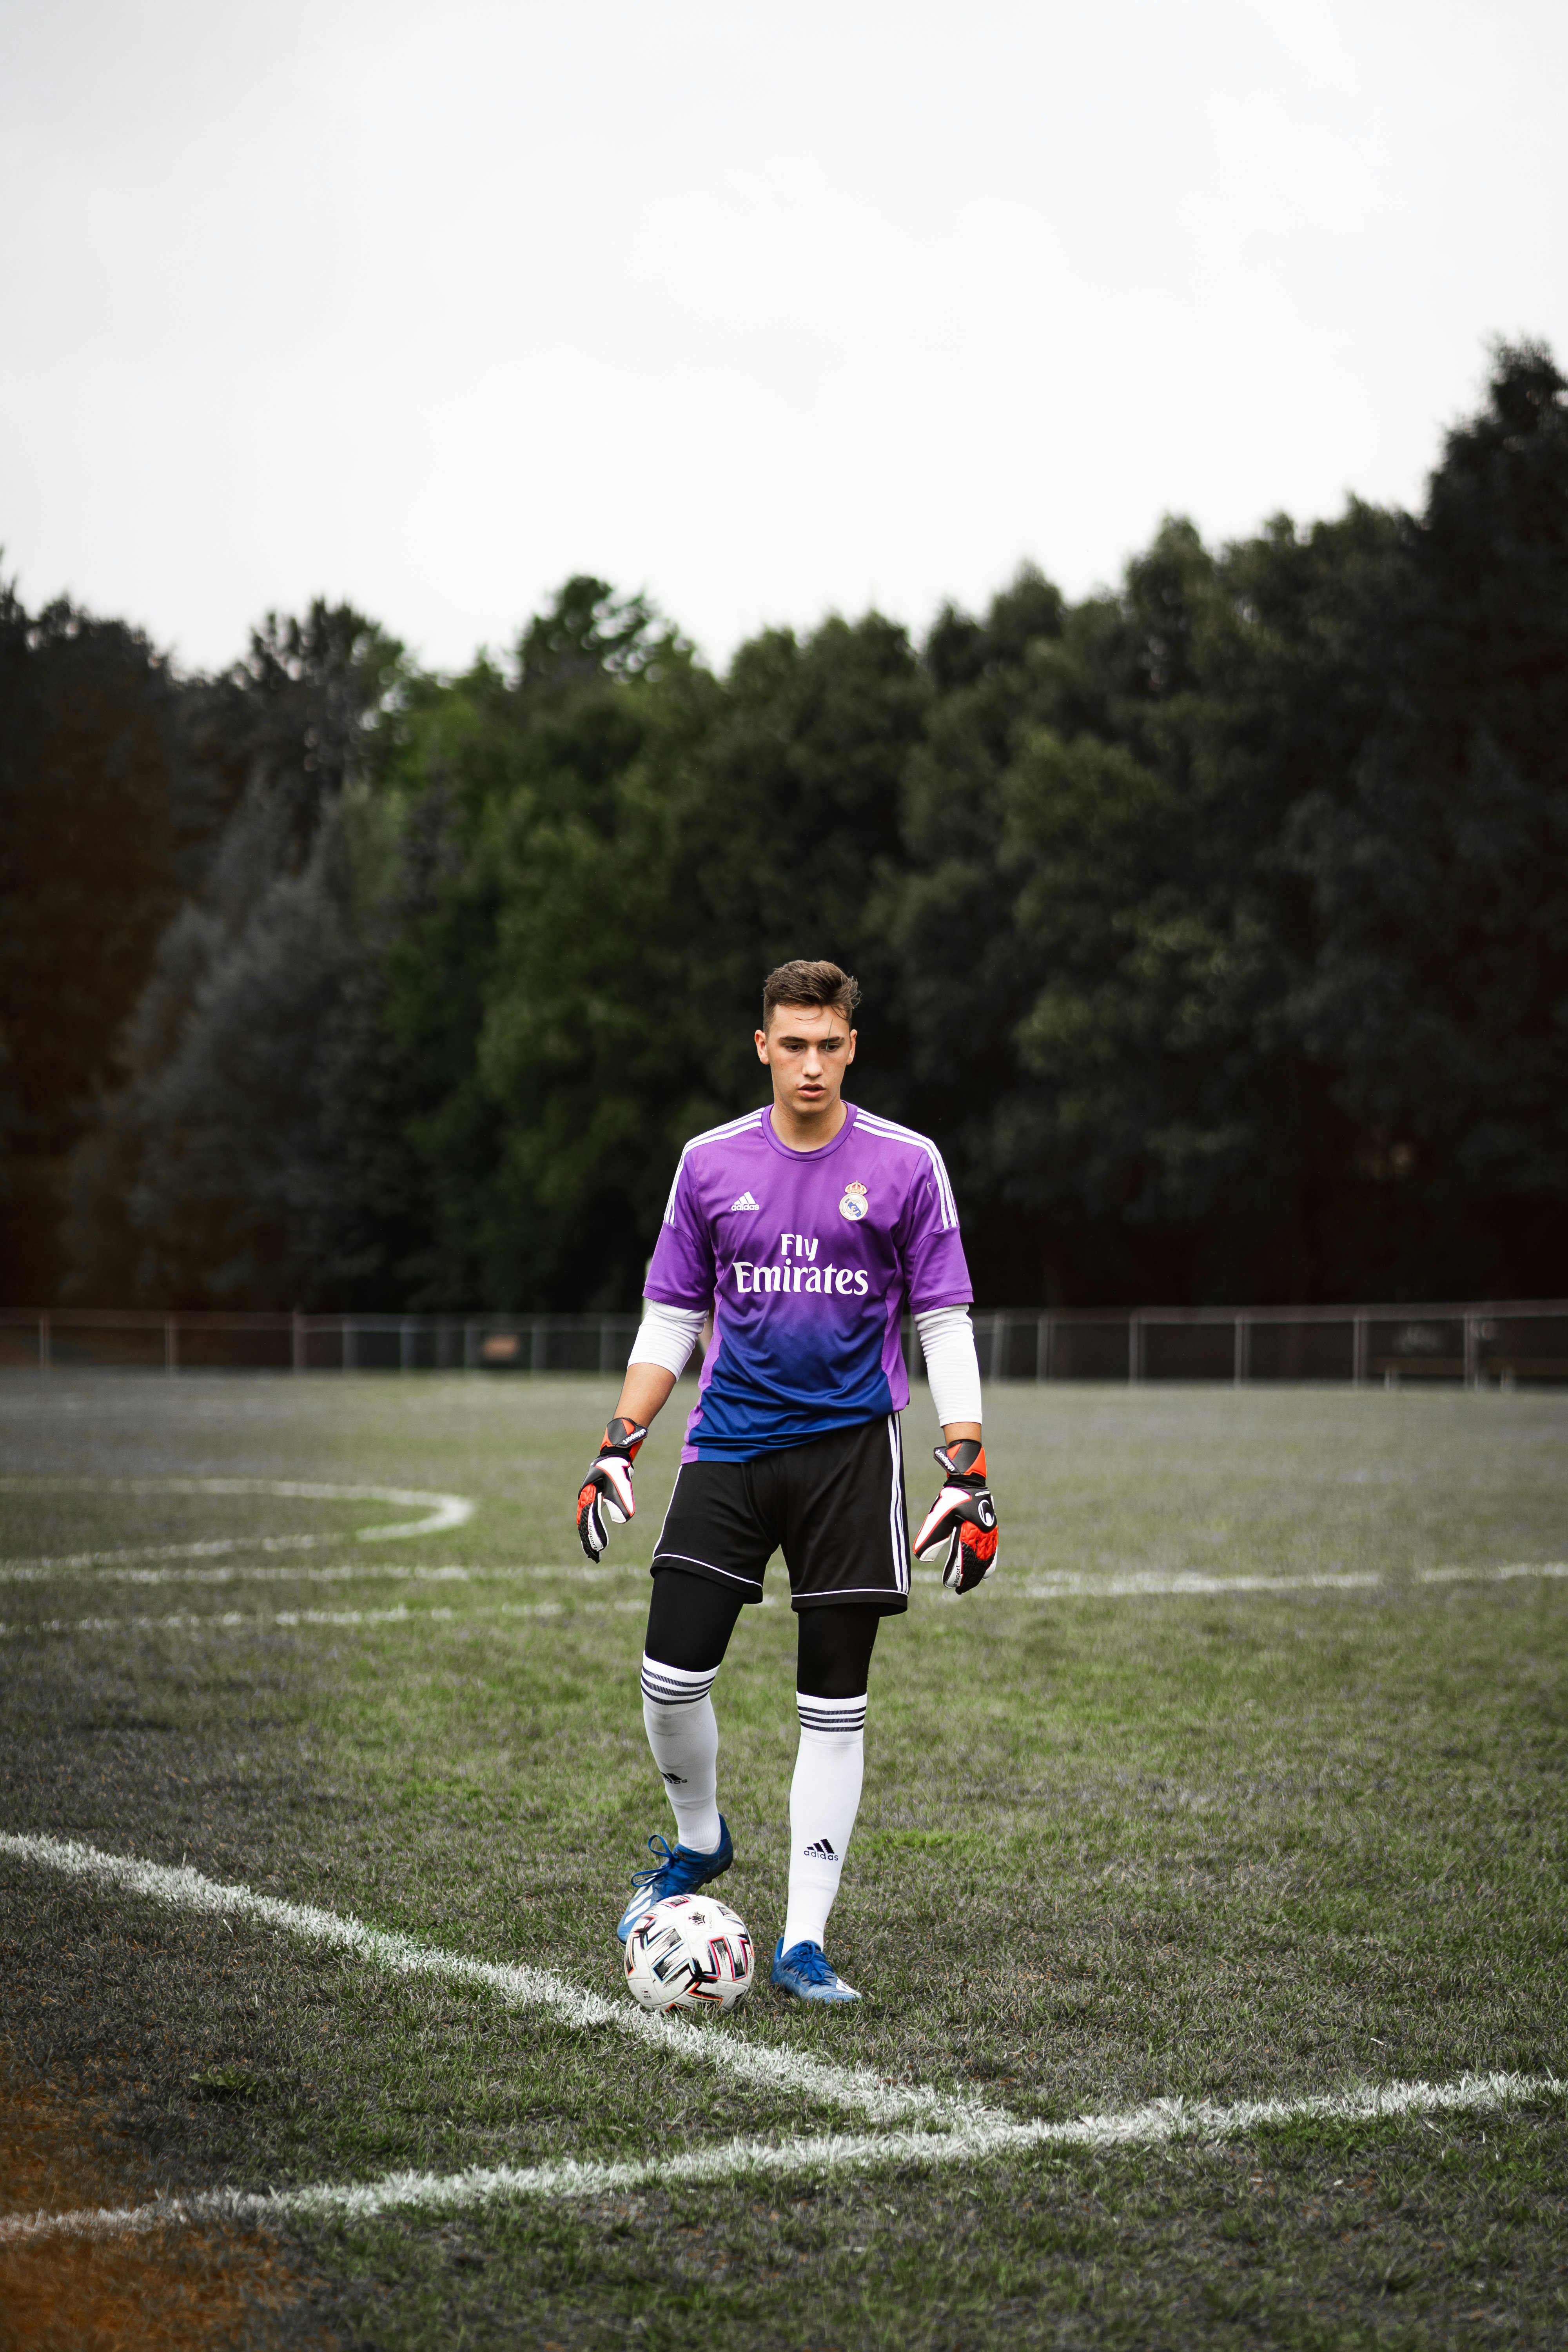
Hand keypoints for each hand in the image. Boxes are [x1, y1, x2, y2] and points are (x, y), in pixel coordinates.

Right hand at [576, 1418, 647, 1560]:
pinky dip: (592, 1528)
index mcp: (587, 1495)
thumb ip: (620, 1501)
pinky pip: (590, 1516)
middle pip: (583, 1523)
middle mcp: (585, 1498)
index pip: (588, 1520)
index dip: (592, 1536)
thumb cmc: (616, 1468)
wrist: (614, 1453)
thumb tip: (622, 1521)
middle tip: (593, 1557)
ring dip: (588, 1536)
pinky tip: (595, 1537)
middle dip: (588, 1541)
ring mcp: (588, 1498)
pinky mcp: (594, 1497)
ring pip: (586, 1521)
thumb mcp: (620, 1484)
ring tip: (593, 1552)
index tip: (598, 1549)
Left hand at [912, 1439, 997, 1592]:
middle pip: (976, 1563)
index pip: (962, 1559)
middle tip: (960, 1590)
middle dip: (968, 1578)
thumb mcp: (937, 1516)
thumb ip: (931, 1536)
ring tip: (971, 1584)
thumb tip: (922, 1559)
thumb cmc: (950, 1498)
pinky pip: (993, 1551)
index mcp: (968, 1531)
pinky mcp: (991, 1530)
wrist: (968, 1481)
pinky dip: (989, 1563)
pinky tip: (985, 1573)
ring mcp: (989, 1532)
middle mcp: (982, 1534)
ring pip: (985, 1559)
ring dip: (978, 1574)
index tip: (949, 1584)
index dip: (956, 1573)